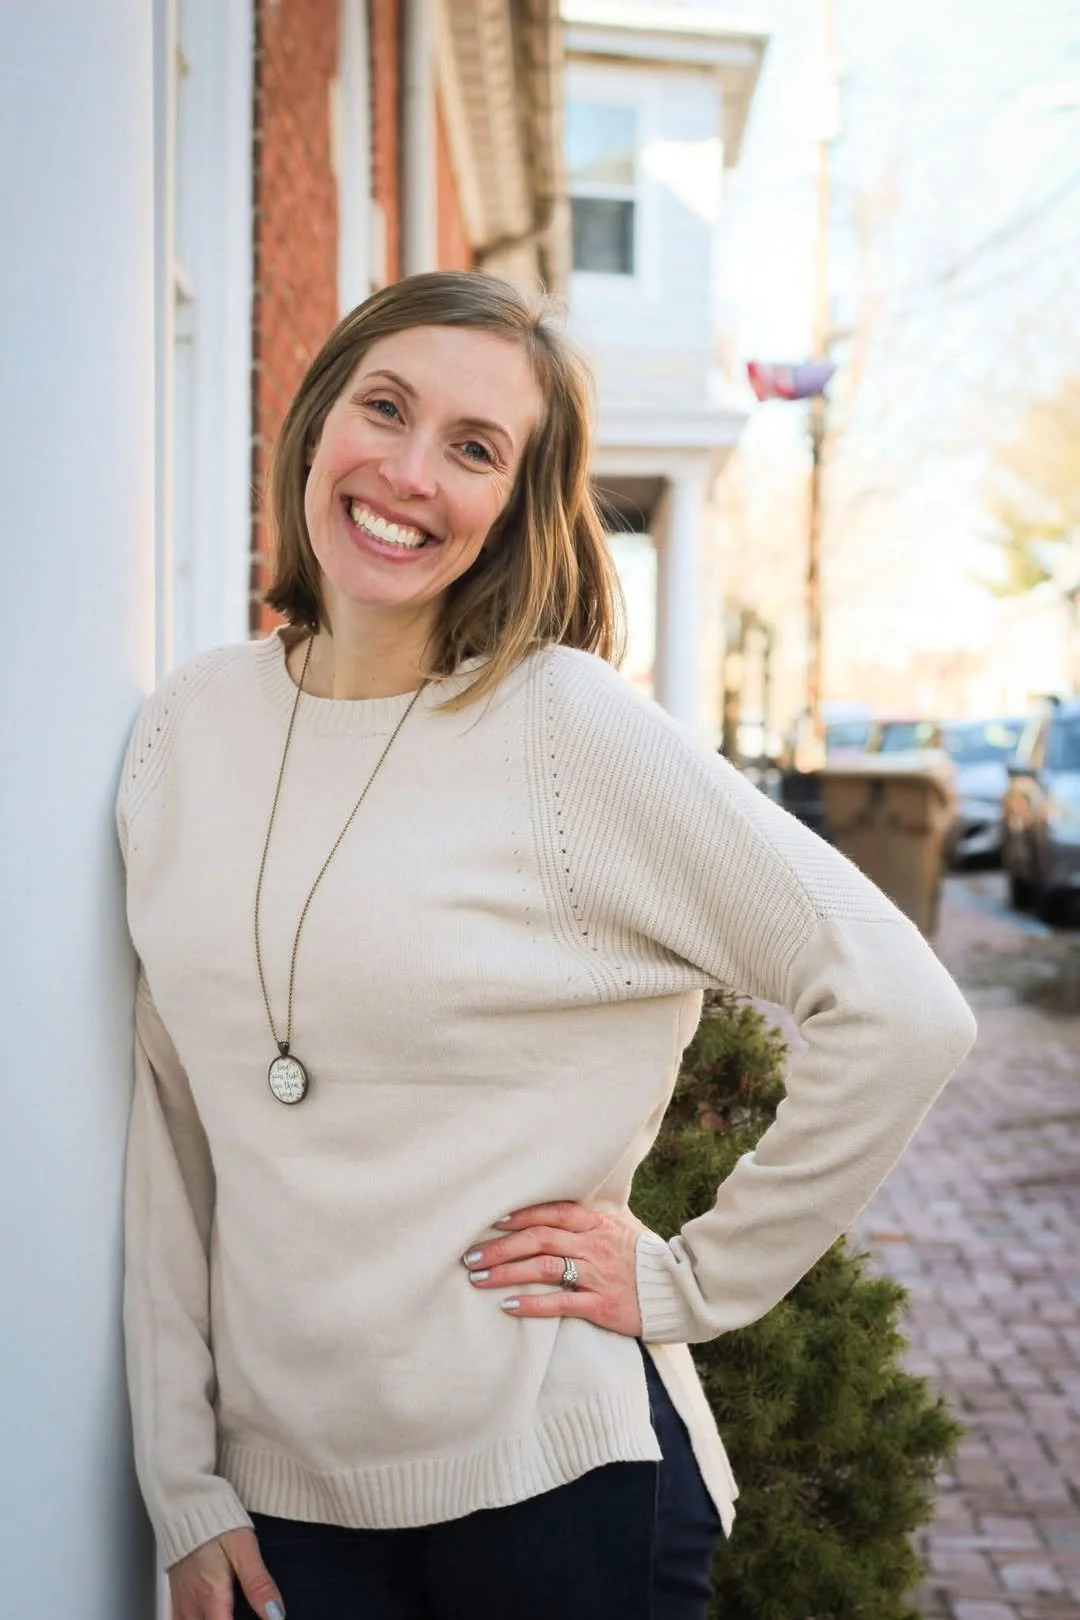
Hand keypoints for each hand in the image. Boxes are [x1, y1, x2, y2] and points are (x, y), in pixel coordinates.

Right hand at [169, 1527, 284, 1619]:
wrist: (187, 1507)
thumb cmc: (217, 1525)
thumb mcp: (244, 1549)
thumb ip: (258, 1584)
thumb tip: (275, 1613)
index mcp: (210, 1597)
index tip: (259, 1618)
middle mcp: (192, 1607)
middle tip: (249, 1611)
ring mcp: (181, 1606)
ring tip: (231, 1610)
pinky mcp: (176, 1601)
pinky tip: (213, 1613)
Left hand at [463, 1202, 642, 1336]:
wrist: (677, 1292)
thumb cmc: (642, 1259)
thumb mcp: (620, 1230)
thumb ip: (590, 1221)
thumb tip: (556, 1211)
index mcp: (598, 1225)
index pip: (553, 1213)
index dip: (522, 1215)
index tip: (493, 1221)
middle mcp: (595, 1246)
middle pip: (539, 1240)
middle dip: (501, 1247)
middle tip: (471, 1256)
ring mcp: (598, 1275)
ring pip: (544, 1268)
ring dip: (507, 1272)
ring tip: (479, 1279)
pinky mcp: (601, 1305)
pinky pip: (560, 1303)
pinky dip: (532, 1304)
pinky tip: (508, 1306)